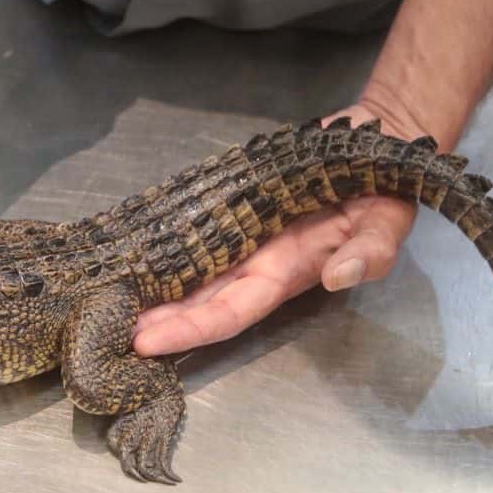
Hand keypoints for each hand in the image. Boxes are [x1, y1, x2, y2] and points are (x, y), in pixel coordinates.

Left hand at [131, 104, 424, 357]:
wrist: (374, 147)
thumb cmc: (382, 194)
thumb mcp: (387, 225)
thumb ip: (369, 253)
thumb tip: (339, 276)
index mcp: (286, 273)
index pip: (231, 311)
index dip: (190, 329)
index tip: (147, 344)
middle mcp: (257, 261)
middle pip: (198, 300)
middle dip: (156, 320)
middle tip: (106, 330)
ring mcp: (242, 236)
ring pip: (190, 272)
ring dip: (152, 289)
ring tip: (107, 300)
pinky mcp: (232, 208)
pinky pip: (193, 235)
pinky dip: (162, 248)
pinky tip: (131, 255)